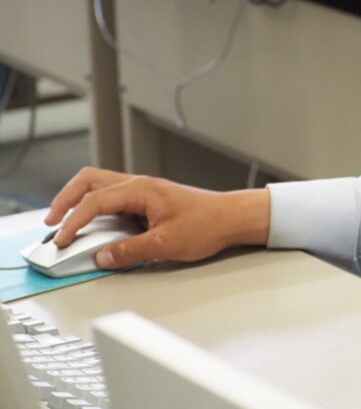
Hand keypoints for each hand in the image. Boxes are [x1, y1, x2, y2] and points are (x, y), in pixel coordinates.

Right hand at [44, 167, 270, 269]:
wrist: (232, 218)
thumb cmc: (207, 224)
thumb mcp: (165, 244)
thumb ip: (129, 251)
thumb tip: (102, 257)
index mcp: (141, 190)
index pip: (94, 202)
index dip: (73, 222)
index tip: (61, 241)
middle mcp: (140, 185)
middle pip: (90, 181)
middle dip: (65, 199)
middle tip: (51, 222)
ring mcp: (143, 190)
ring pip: (99, 185)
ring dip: (78, 200)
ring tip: (64, 221)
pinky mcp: (148, 200)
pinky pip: (113, 197)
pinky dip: (95, 207)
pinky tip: (92, 223)